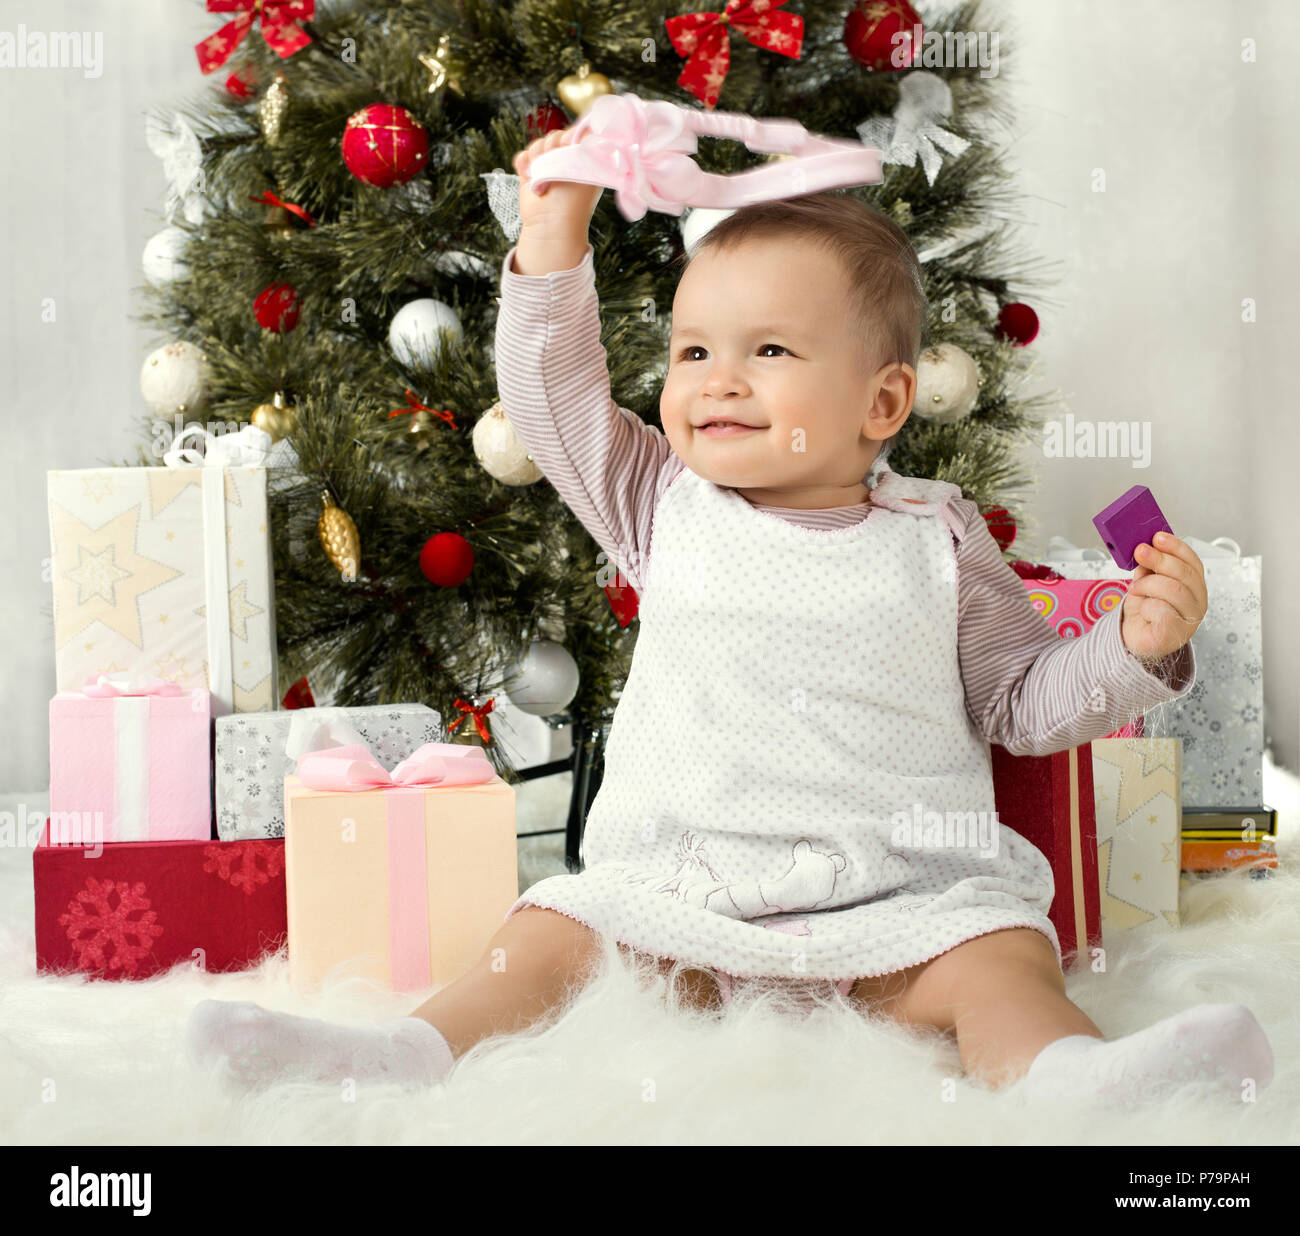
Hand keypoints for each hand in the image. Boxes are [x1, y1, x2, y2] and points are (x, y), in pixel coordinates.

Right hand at [512, 127, 602, 232]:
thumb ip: (586, 146)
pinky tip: (529, 175)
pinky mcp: (530, 174)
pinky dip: (524, 163)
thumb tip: (585, 126)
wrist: (552, 223)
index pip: (574, 134)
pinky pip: (523, 157)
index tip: (569, 142)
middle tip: (555, 161)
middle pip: (554, 137)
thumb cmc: (574, 200)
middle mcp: (565, 163)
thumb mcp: (587, 169)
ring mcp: (546, 168)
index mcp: (582, 161)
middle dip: (552, 145)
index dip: (569, 134)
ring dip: (538, 156)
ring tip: (541, 175)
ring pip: (537, 145)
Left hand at [1121, 532, 1206, 664]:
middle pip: (1185, 574)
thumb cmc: (1144, 610)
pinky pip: (1162, 610)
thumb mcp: (1146, 581)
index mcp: (1194, 586)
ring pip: (1174, 590)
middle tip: (1140, 552)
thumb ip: (1148, 566)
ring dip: (1149, 585)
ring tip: (1136, 589)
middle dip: (1160, 559)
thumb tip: (1144, 547)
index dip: (1176, 547)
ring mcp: (1189, 619)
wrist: (1135, 639)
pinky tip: (1143, 607)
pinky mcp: (1174, 634)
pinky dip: (1147, 605)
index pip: (1192, 562)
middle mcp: (1197, 601)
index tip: (1157, 537)